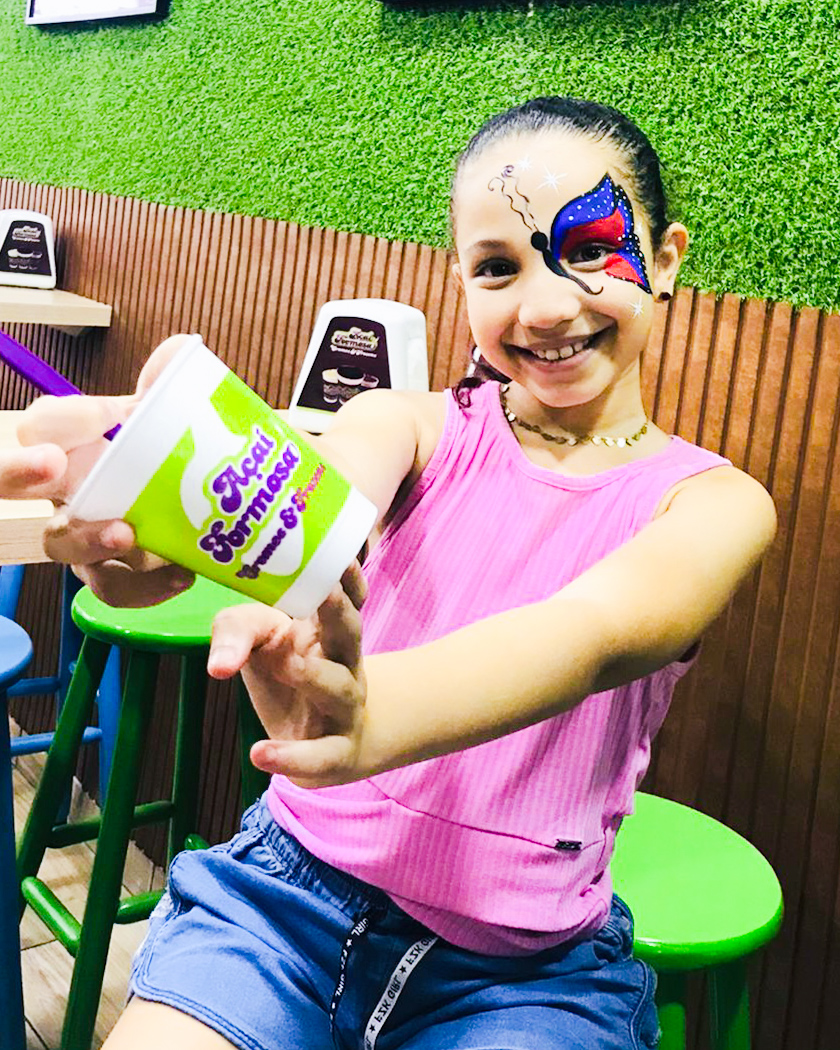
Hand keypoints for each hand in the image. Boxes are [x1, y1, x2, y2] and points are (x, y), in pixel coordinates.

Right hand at [11, 335, 194, 605]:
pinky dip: (146, 586)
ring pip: (58, 545)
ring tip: (127, 535)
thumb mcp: (171, 412)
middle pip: (8, 482)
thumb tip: (175, 357)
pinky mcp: (114, 573)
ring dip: (86, 540)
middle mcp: (62, 489)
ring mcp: (82, 534)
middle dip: (13, 472)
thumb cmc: (168, 450)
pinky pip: (115, 587)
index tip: (104, 416)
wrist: (204, 501)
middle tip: (48, 465)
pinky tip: (181, 573)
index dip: (60, 419)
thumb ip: (171, 377)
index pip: (39, 424)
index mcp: (72, 443)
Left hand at [207, 562, 368, 786]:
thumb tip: (218, 662)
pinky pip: (319, 755)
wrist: (332, 742)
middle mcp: (345, 663)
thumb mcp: (260, 642)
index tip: (342, 555)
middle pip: (350, 634)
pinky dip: (292, 756)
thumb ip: (236, 632)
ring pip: (339, 689)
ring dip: (316, 675)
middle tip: (325, 592)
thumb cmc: (290, 674)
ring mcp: (345, 707)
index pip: (348, 597)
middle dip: (340, 612)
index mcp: (329, 630)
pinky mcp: (334, 752)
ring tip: (288, 664)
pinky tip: (259, 754)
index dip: (348, 577)